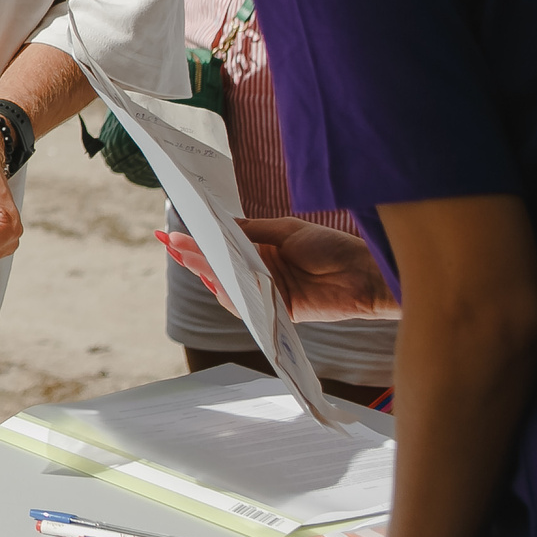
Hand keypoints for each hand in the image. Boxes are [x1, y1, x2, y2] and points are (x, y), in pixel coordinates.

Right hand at [159, 217, 401, 321]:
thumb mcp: (287, 230)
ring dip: (207, 272)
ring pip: (228, 286)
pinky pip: (247, 307)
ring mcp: (268, 291)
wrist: (365, 273)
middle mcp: (261, 270)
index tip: (170, 233)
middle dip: (194, 255)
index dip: (197, 240)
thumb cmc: (332, 246)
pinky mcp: (278, 310)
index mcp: (262, 248)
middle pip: (219, 265)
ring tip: (188, 256)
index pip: (222, 244)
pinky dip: (230, 296)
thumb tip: (218, 226)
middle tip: (172, 245)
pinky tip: (213, 281)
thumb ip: (252, 231)